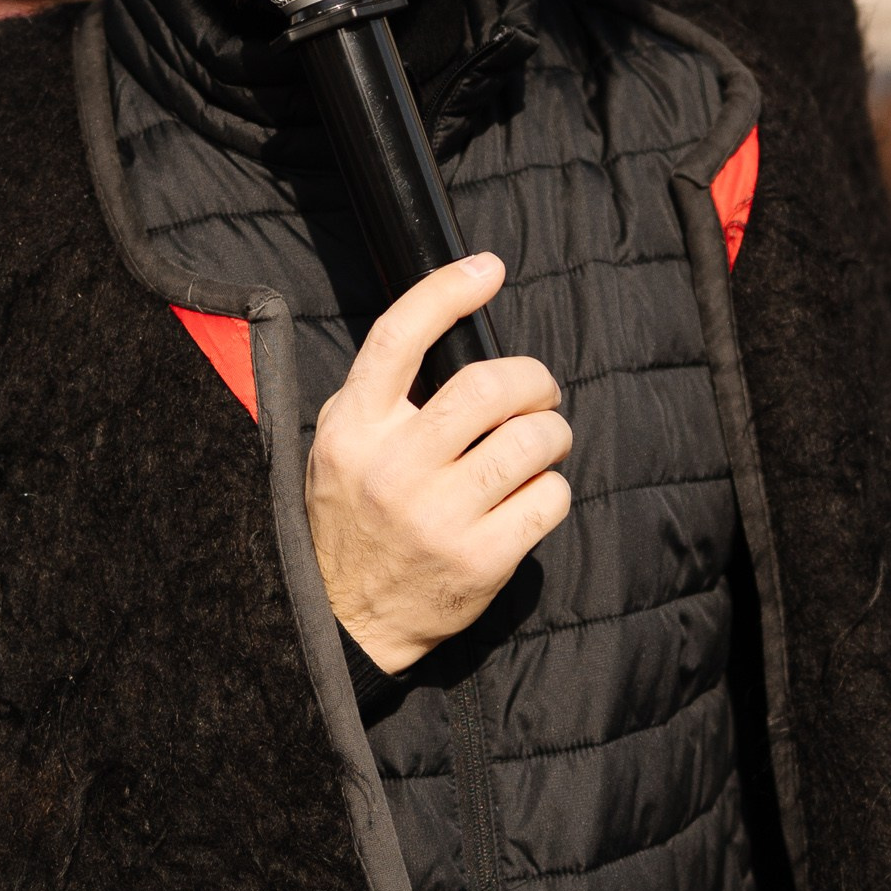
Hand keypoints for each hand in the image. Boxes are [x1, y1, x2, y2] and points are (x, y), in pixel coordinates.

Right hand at [307, 252, 571, 677]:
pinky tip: (530, 498)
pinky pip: (549, 498)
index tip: (488, 268)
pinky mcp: (480, 560)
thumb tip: (453, 330)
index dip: (448, 291)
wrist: (344, 622)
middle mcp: (393, 467)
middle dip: (534, 379)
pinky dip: (552, 489)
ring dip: (551, 433)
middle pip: (489, 385)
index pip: (400, 336)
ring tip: (541, 444)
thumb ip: (382, 397)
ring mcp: (437, 516)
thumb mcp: (339, 448)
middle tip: (540, 392)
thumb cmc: (352, 521)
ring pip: (532, 440)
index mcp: (352, 429)